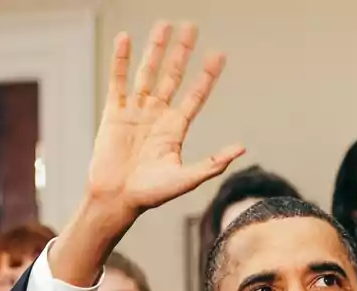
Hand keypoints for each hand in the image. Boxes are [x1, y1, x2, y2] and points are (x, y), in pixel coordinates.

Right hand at [86, 21, 243, 222]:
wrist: (116, 199)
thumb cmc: (150, 194)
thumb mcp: (186, 179)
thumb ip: (213, 163)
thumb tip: (242, 148)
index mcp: (176, 129)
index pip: (196, 95)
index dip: (207, 76)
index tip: (218, 55)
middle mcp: (157, 116)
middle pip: (173, 76)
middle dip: (182, 53)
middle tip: (191, 27)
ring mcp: (135, 112)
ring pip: (147, 73)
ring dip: (155, 50)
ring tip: (164, 25)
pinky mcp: (114, 113)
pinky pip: (118, 82)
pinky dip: (120, 61)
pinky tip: (125, 40)